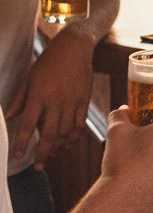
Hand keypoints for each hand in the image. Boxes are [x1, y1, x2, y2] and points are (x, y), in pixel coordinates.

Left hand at [5, 30, 94, 169]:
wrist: (74, 46)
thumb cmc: (48, 61)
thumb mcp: (29, 78)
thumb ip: (19, 100)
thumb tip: (8, 118)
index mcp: (39, 95)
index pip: (29, 125)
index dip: (23, 143)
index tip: (17, 156)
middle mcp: (56, 100)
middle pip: (50, 134)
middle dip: (43, 153)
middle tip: (38, 166)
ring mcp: (72, 101)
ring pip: (66, 132)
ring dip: (58, 148)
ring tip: (51, 157)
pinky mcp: (84, 99)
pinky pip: (80, 123)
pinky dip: (74, 137)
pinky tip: (67, 145)